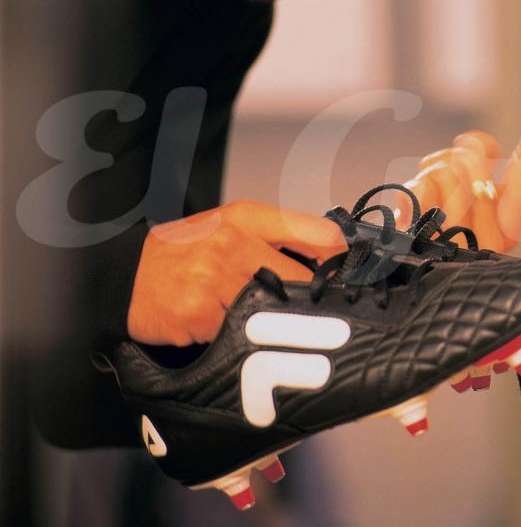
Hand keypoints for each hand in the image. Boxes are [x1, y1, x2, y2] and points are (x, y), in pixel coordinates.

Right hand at [127, 200, 345, 345]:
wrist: (123, 276)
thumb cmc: (187, 251)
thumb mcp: (234, 224)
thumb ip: (283, 235)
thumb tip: (337, 257)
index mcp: (248, 217)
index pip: (318, 233)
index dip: (344, 260)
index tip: (359, 279)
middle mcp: (233, 243)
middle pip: (302, 280)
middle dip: (314, 303)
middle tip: (325, 320)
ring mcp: (214, 279)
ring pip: (274, 312)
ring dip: (277, 327)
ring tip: (275, 330)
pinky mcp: (198, 316)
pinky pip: (240, 337)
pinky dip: (242, 342)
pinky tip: (230, 335)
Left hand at [395, 79, 520, 252]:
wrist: (404, 282)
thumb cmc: (434, 237)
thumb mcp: (460, 203)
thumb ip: (469, 170)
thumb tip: (475, 145)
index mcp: (509, 219)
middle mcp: (495, 234)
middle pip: (474, 156)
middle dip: (453, 157)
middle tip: (445, 183)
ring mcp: (465, 242)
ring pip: (446, 169)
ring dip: (429, 178)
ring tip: (427, 209)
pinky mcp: (435, 245)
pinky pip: (421, 188)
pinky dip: (411, 193)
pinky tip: (412, 221)